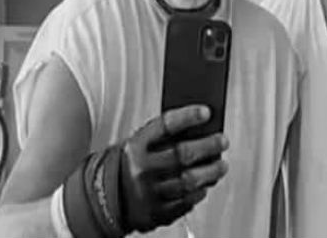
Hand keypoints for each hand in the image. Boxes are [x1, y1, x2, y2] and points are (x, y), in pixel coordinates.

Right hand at [119, 105, 228, 232]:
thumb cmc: (131, 166)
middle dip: (208, 146)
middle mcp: (141, 169)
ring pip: (188, 181)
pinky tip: (204, 185)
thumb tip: (200, 128)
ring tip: (221, 165)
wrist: (104, 199)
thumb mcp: (139, 145)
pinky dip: (199, 192)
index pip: (164, 126)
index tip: (206, 112)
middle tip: (222, 141)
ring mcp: (147, 193)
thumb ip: (165, 137)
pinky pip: (185, 202)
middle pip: (182, 154)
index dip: (187, 117)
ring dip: (211, 172)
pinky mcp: (155, 213)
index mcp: (135, 147)